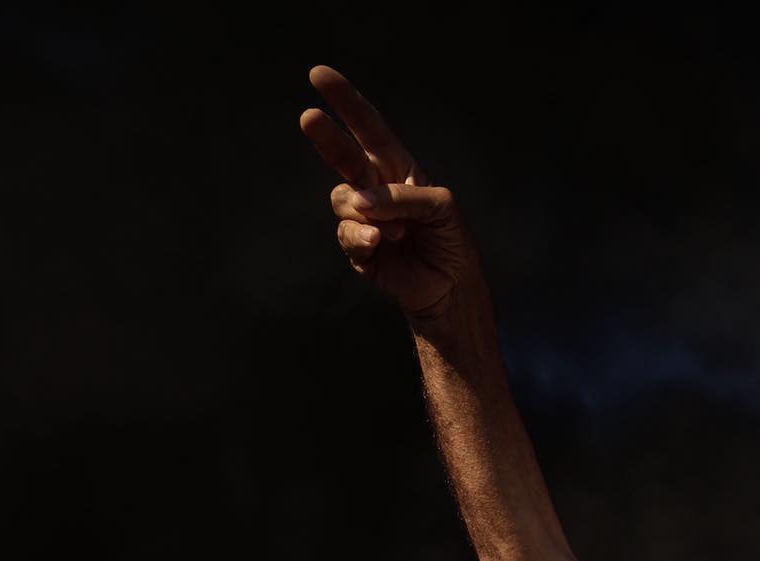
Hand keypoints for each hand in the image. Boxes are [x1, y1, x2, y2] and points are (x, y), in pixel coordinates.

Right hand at [300, 66, 480, 320]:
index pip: (368, 127)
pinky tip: (380, 244)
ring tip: (396, 233)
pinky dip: (362, 238)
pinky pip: (347, 234)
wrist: (450, 286)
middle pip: (343, 155)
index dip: (346, 101)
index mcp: (396, 167)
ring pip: (342, 199)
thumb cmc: (449, 239)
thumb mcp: (441, 207)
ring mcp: (363, 216)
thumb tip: (362, 201)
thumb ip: (405, 196)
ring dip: (367, 213)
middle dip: (326, 136)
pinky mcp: (357, 246)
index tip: (319, 74)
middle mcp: (374, 186)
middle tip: (309, 117)